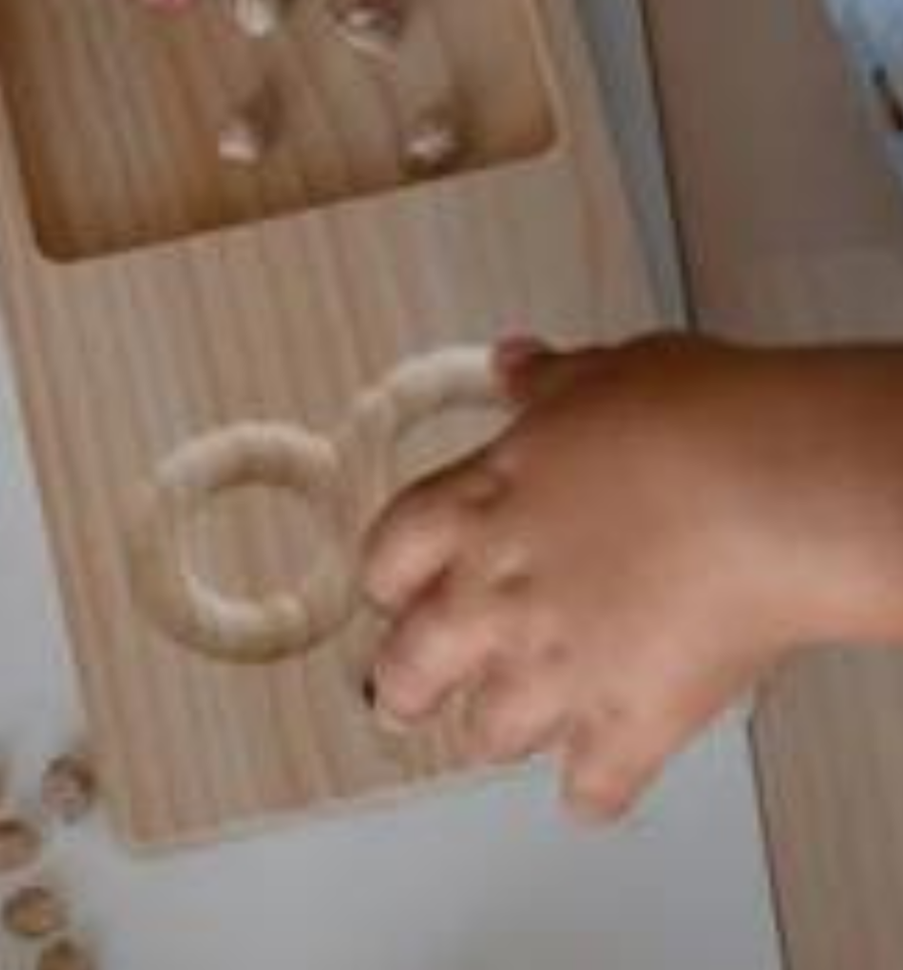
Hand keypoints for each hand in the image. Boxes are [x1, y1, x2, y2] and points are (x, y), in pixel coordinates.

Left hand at [361, 335, 902, 819]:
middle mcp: (494, 595)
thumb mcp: (601, 375)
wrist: (766, 491)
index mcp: (473, 505)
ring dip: (496, 729)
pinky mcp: (628, 723)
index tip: (394, 586)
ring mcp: (557, 667)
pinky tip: (593, 785)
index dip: (389, 578)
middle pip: (409, 663)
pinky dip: (592, 792)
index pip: (388, 555)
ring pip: (489, 730)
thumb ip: (545, 384)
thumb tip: (513, 363)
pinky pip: (591, 787)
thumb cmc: (692, 424)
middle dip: (403, 684)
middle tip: (402, 695)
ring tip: (501, 727)